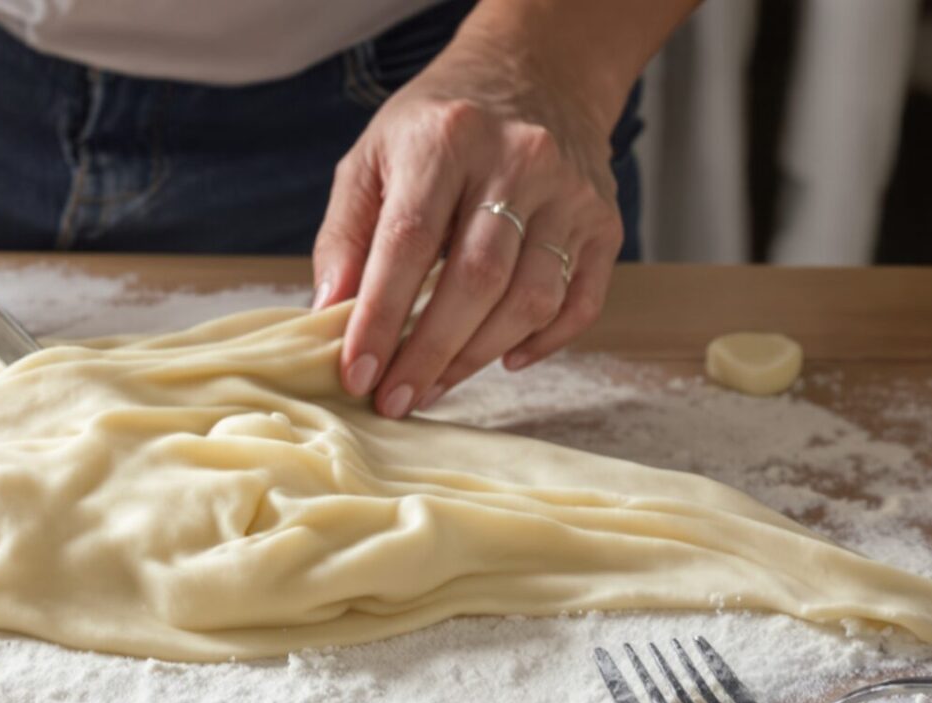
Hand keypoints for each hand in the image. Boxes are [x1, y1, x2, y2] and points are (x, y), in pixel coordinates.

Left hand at [311, 24, 630, 415]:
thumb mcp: (372, 159)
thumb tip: (327, 314)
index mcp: (446, 141)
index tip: (357, 374)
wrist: (534, 73)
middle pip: (475, 281)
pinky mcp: (604, 222)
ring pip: (529, 299)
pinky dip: (543, 343)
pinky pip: (579, 302)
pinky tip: (503, 359)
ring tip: (433, 386)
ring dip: (476, 357)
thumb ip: (345, 236)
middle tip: (394, 400)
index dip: (380, 318)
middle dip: (429, 354)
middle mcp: (517, 161)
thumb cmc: (437, 129)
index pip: (408, 244)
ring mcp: (569, 193)